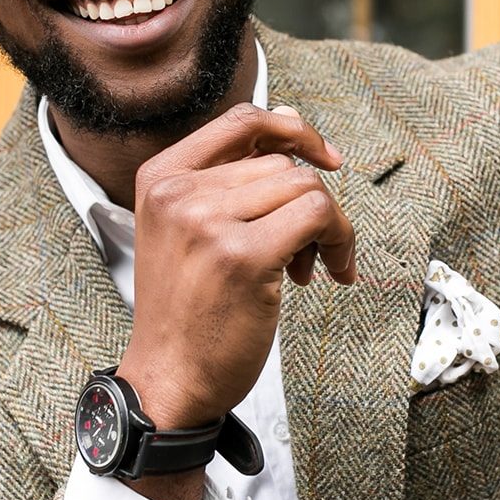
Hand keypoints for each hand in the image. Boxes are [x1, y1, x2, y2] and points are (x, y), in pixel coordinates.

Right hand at [117, 101, 355, 441]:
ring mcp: (207, 222)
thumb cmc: (186, 311)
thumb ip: (231, 179)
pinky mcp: (242, 256)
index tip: (324, 157)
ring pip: (305, 186)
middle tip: (305, 250)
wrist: (169, 379)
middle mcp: (178, 193)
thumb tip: (290, 121)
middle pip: (281, 162)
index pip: (241, 121)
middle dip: (309, 201)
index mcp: (160, 178)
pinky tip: (328, 272)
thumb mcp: (188, 230)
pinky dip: (338, 240)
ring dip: (327, 226)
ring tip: (309, 267)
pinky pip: (317, 216)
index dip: (293, 130)